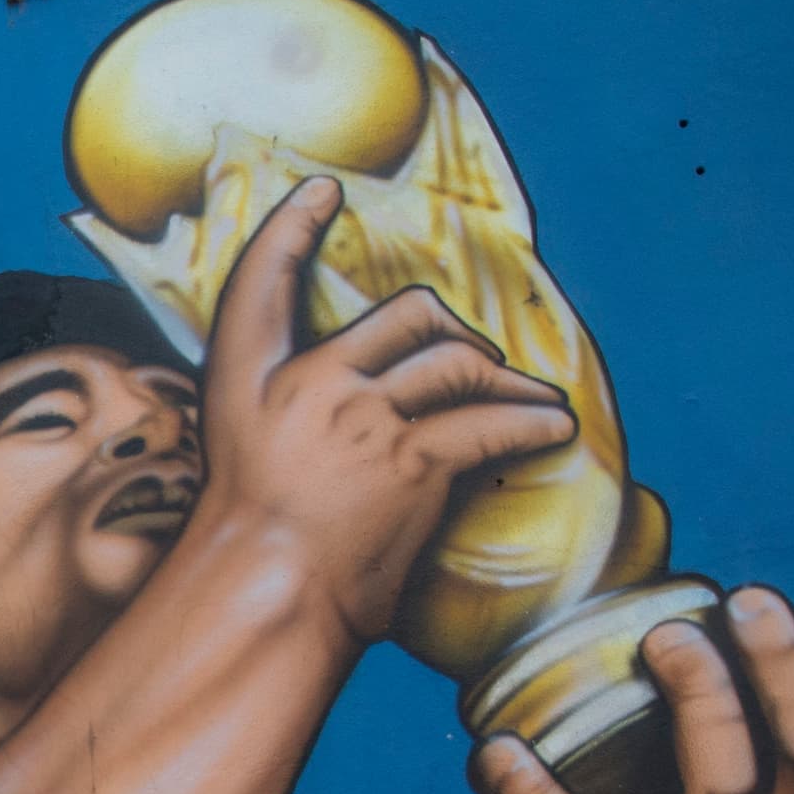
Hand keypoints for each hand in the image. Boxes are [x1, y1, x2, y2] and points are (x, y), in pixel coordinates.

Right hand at [197, 178, 578, 643]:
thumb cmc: (251, 550)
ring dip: (504, 378)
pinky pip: (491, 423)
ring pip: (458, 362)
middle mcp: (308, 385)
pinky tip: (551, 428)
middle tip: (477, 359)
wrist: (263, 601)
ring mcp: (363, 419)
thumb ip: (290, 424)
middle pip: (406, 315)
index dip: (291, 228)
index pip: (261, 281)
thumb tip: (351, 414)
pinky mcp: (414, 459)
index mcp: (248, 382)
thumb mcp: (242, 465)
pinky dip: (530, 423)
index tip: (320, 192)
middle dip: (453, 332)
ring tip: (529, 399)